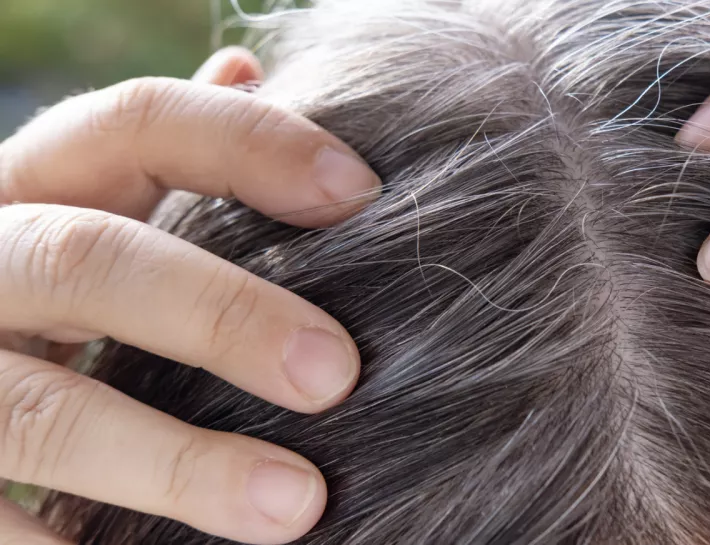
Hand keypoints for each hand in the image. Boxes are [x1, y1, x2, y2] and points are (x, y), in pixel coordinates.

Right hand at [0, 48, 379, 543]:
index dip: (252, 143)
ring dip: (179, 462)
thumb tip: (246, 64)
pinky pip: (2, 520)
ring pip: (47, 411)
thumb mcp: (76, 204)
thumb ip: (155, 157)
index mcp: (32, 184)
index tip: (363, 192)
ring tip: (299, 508)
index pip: (138, 123)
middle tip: (340, 375)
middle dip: (222, 314)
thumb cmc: (31, 282)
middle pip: (90, 259)